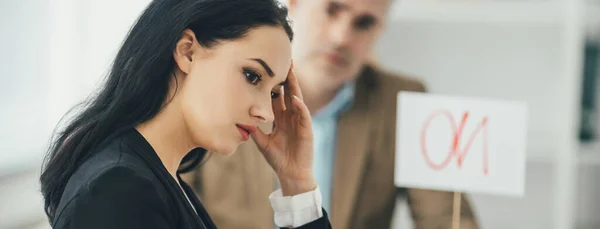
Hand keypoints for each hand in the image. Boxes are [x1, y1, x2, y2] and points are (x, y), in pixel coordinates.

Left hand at [251, 63, 316, 195]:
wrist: (291, 173)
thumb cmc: (278, 159)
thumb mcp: (262, 142)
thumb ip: (254, 130)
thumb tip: (240, 120)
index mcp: (281, 118)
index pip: (277, 97)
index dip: (273, 85)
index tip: (267, 70)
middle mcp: (291, 117)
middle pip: (288, 93)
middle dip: (286, 78)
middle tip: (283, 61)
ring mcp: (300, 121)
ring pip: (297, 99)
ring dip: (294, 86)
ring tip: (291, 71)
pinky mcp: (307, 129)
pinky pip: (303, 115)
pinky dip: (300, 106)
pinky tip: (295, 98)